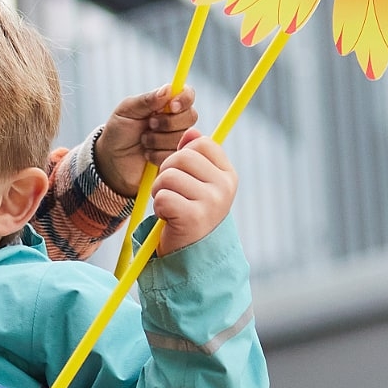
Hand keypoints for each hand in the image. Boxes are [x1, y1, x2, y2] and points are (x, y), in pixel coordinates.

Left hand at [94, 84, 202, 198]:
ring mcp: (178, 140)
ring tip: (143, 141)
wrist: (113, 161)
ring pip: (183, 137)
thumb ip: (147, 100)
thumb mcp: (127, 111)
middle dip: (167, 123)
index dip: (183, 99)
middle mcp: (176, 120)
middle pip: (191, 116)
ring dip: (159, 140)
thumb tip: (168, 89)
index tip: (171, 106)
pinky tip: (148, 155)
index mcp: (166, 103)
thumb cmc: (119, 132)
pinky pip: (177, 155)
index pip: (188, 94)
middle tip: (149, 125)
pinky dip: (158, 155)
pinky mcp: (176, 159)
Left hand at [151, 129, 236, 254]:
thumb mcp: (198, 184)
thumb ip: (195, 157)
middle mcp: (224, 187)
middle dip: (166, 172)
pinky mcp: (193, 218)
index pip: (201, 143)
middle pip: (182, 157)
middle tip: (170, 192)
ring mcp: (211, 202)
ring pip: (169, 176)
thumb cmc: (191, 215)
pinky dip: (159, 207)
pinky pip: (163, 197)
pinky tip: (168, 218)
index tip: (183, 175)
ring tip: (169, 206)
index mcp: (228, 175)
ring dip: (160, 191)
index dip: (183, 155)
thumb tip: (190, 130)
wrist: (192, 256)